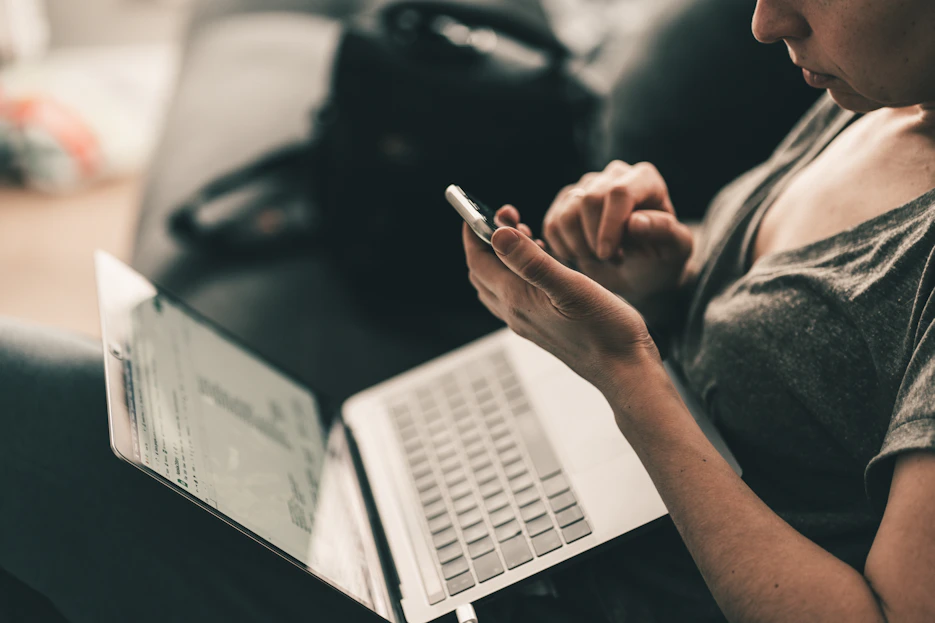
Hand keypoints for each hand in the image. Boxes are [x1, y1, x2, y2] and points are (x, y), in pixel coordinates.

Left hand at [463, 218, 660, 398]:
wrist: (624, 369)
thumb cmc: (605, 330)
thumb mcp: (571, 286)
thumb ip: (532, 261)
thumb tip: (499, 234)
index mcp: (517, 299)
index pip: (478, 261)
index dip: (473, 232)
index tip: (475, 209)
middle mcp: (516, 313)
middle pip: (483, 272)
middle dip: (485, 241)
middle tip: (506, 217)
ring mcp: (528, 322)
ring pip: (498, 284)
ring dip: (502, 257)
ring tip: (524, 234)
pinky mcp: (543, 327)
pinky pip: (517, 295)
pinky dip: (519, 272)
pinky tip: (544, 262)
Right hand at [542, 160, 693, 306]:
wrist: (642, 269)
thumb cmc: (662, 257)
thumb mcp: (675, 250)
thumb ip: (663, 232)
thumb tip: (635, 222)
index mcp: (645, 179)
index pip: (619, 193)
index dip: (610, 226)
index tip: (608, 255)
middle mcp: (614, 174)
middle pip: (588, 200)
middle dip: (594, 239)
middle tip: (611, 261)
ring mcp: (586, 185)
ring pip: (566, 213)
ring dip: (579, 247)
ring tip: (600, 259)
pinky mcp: (565, 202)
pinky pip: (552, 225)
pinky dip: (563, 249)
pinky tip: (583, 256)